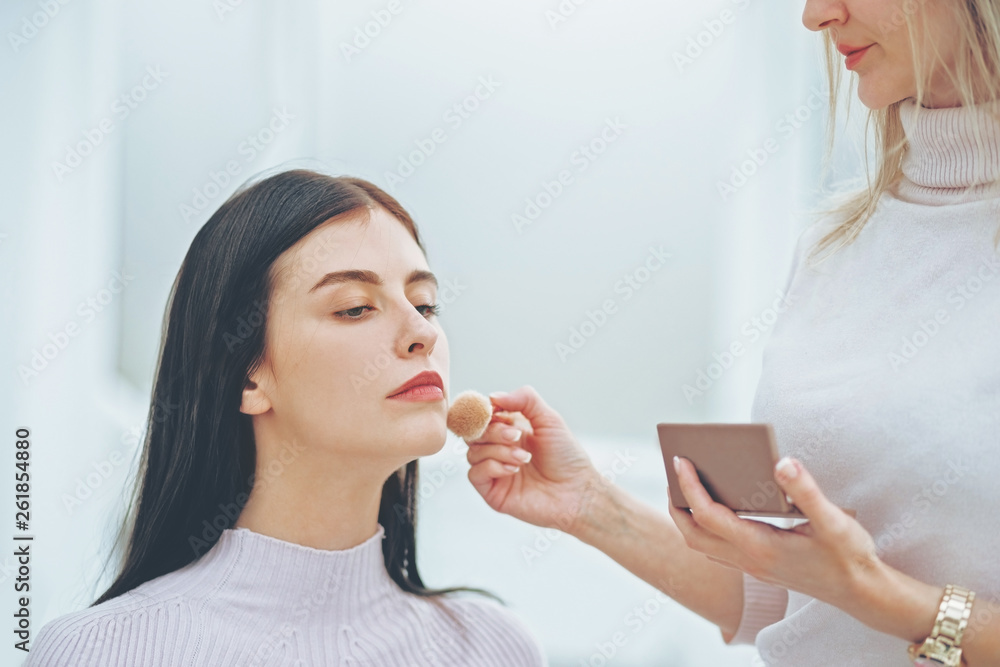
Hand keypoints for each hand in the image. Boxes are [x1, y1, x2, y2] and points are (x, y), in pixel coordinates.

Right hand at [465, 385, 603, 534]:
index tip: (496, 410)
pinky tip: (513, 469)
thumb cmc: (567, 458)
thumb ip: (525, 400)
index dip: (485, 412)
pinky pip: (474, 474)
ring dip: (498, 451)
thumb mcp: (549, 419)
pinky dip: (492, 467)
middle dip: (493, 431)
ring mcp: (495, 471)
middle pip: (475, 433)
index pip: (483, 417)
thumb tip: (493, 396)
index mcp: (510, 430)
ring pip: (473, 452)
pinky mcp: (492, 492)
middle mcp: (500, 450)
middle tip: (516, 436)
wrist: (577, 491)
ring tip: (523, 458)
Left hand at [668, 455, 897, 623]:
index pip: (708, 515)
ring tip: (686, 485)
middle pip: (692, 535)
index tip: (680, 460)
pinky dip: (705, 528)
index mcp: (760, 546)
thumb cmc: (849, 556)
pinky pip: (717, 549)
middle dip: (676, 504)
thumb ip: (806, 491)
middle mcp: (749, 560)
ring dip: (687, 518)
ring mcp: (751, 567)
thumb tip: (782, 462)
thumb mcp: (833, 521)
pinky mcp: (757, 567)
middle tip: (674, 471)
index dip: (689, 486)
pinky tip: (717, 506)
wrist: (862, 592)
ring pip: (702, 545)